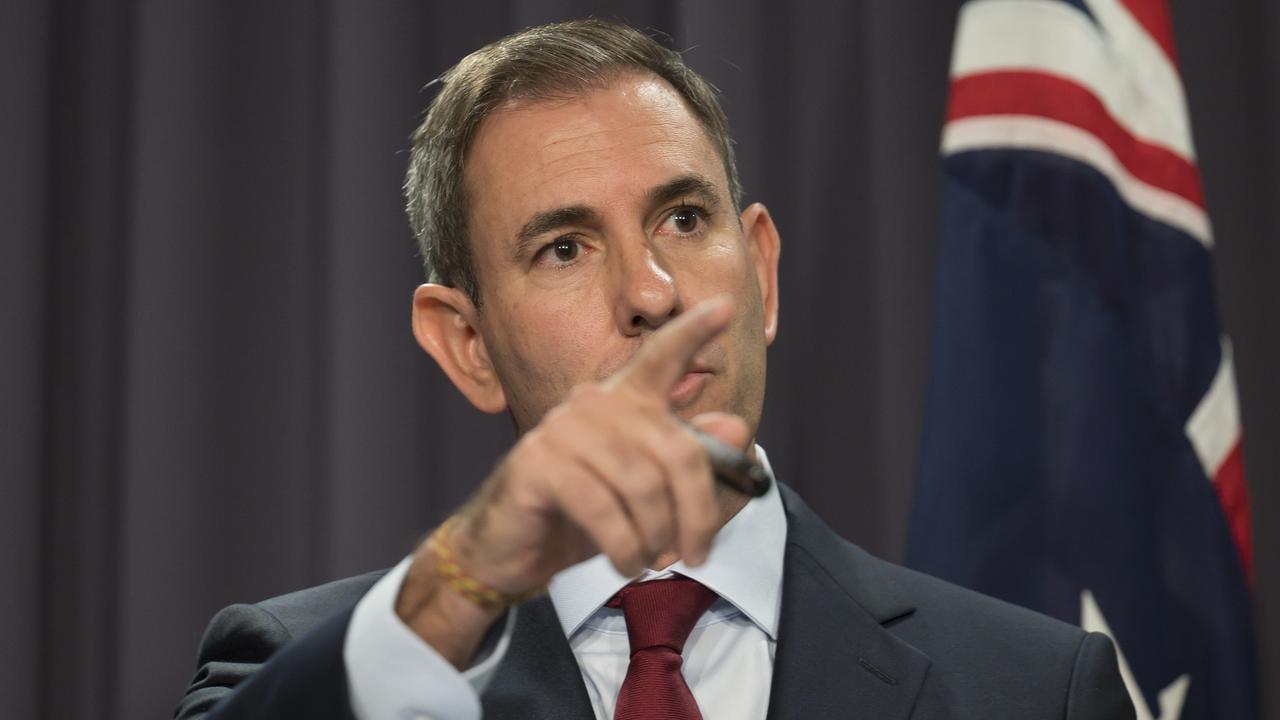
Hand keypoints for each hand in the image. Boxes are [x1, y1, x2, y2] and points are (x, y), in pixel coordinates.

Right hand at [396, 296, 749, 664]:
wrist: (509, 549)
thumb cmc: (580, 518)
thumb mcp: (645, 496)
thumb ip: (690, 462)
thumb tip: (736, 427)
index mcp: (622, 401)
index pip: (661, 356)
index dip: (693, 332)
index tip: (726, 306)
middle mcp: (592, 403)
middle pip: (676, 450)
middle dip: (696, 511)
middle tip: (695, 554)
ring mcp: (562, 429)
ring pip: (643, 484)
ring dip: (657, 536)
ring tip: (652, 561)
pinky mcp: (538, 463)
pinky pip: (603, 508)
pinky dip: (625, 546)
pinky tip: (625, 563)